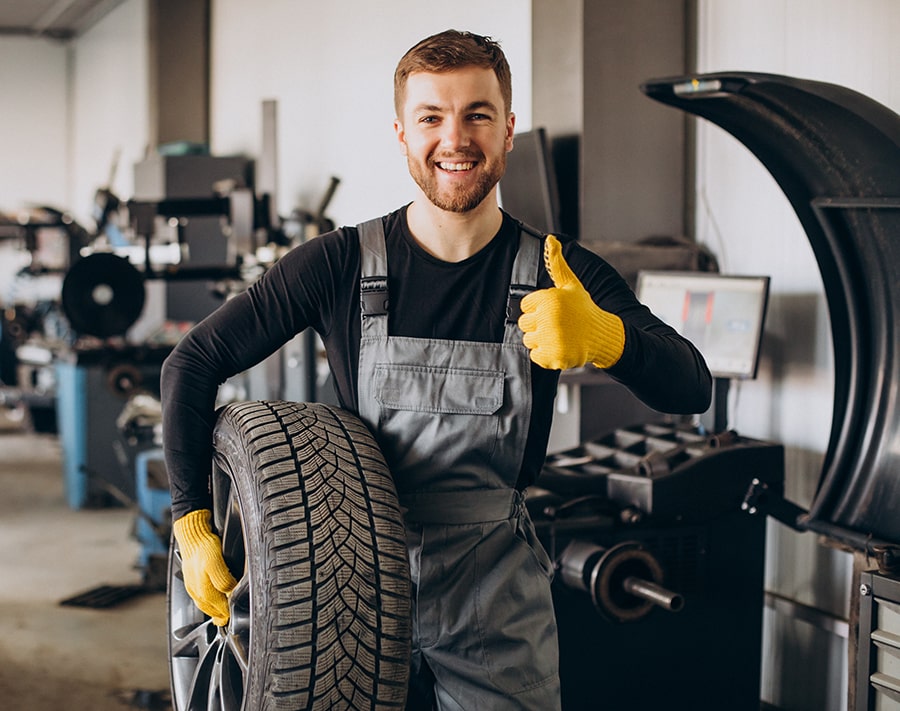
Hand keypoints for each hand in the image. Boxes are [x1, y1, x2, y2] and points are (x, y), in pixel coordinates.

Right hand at [172, 509, 236, 625]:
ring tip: (223, 615)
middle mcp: (197, 591)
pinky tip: (213, 600)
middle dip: (222, 615)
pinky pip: (201, 597)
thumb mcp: (216, 562)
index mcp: (204, 589)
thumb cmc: (203, 546)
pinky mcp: (191, 581)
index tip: (238, 616)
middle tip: (231, 619)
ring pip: (205, 605)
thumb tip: (231, 594)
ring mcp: (193, 587)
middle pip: (212, 610)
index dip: (230, 613)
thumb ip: (223, 580)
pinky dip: (209, 602)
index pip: (221, 609)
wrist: (191, 534)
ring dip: (215, 610)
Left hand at [518, 235, 624, 369]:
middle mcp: (549, 318)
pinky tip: (560, 347)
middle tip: (557, 325)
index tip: (553, 311)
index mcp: (549, 299)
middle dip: (538, 325)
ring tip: (559, 335)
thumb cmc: (584, 309)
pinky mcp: (553, 356)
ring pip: (528, 340)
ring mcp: (551, 338)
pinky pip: (535, 356)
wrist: (603, 335)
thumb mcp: (571, 285)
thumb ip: (557, 264)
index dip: (537, 309)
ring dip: (541, 340)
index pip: (524, 306)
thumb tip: (550, 239)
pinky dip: (545, 355)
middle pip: (524, 324)